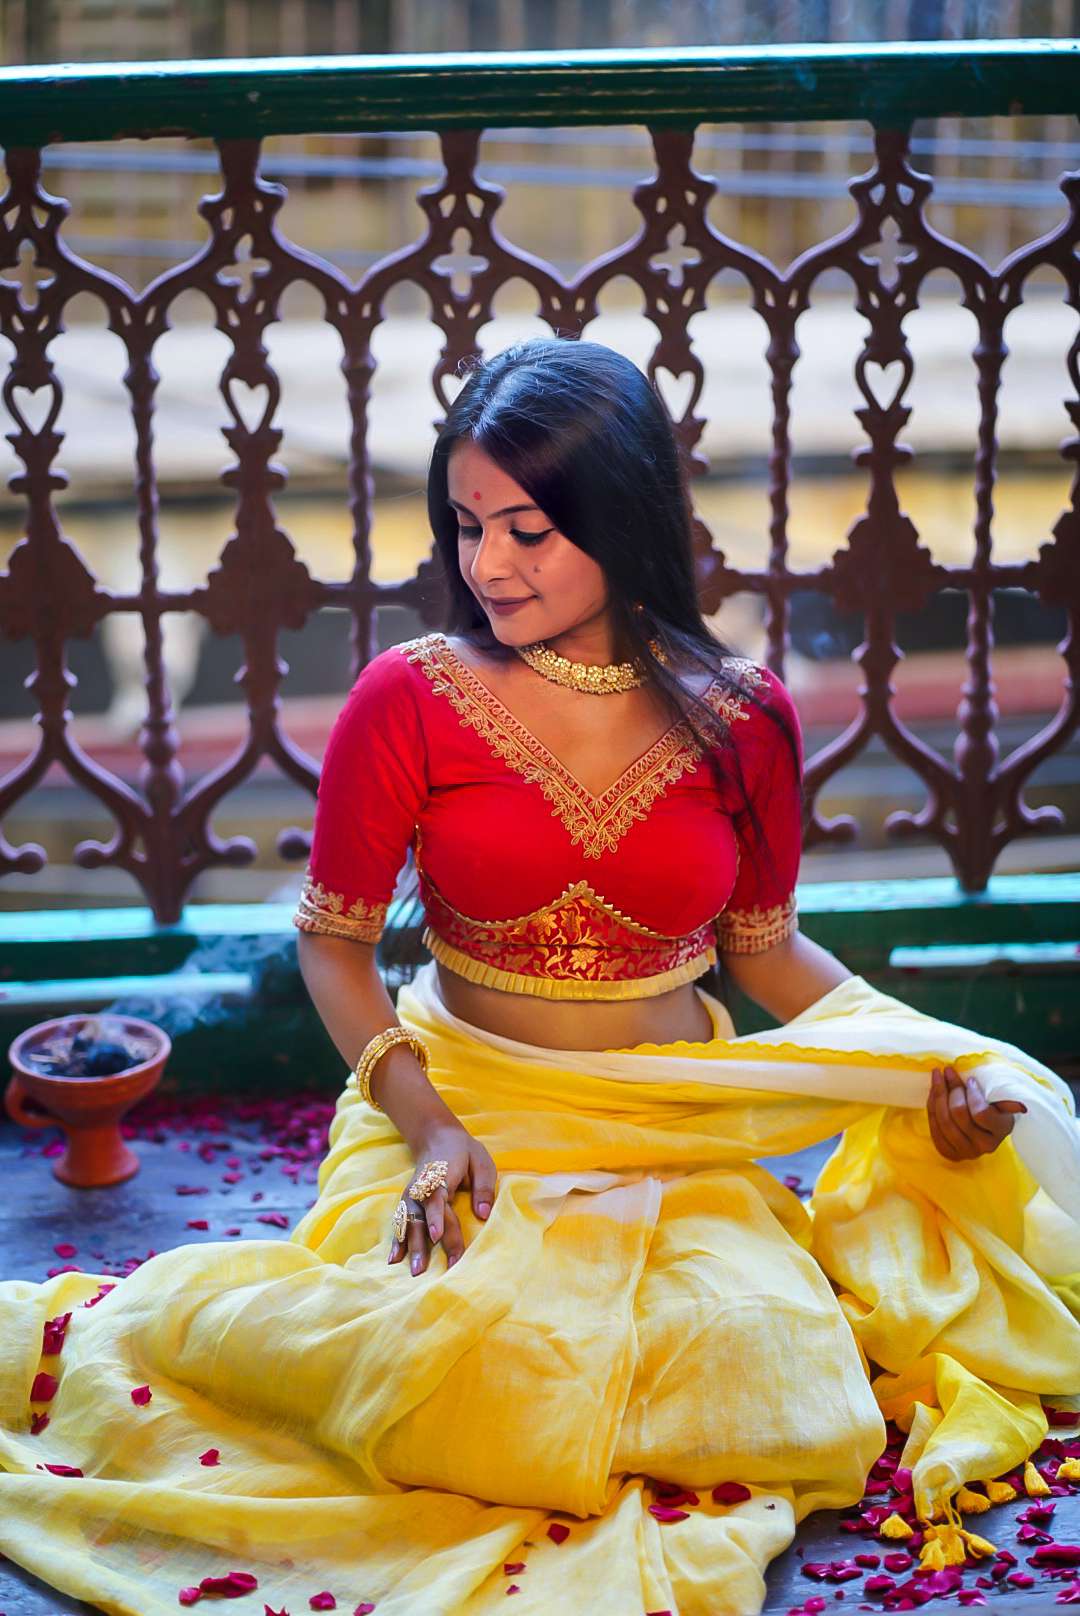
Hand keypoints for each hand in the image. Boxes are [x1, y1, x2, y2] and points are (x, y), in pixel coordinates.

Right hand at [388, 1123, 497, 1276]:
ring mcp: (412, 1195)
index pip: (437, 1200)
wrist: (437, 1136)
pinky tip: (394, 1259)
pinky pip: (401, 1221)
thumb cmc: (464, 1152)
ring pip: (408, 1222)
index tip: (437, 1237)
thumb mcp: (481, 1161)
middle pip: (420, 1217)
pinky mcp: (408, 1201)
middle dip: (422, 1244)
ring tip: (413, 1271)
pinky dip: (397, 1239)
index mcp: (440, 1177)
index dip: (436, 1218)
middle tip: (424, 1270)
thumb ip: (483, 1187)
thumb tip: (483, 1214)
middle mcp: (422, 1189)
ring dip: (409, 1246)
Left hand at [926, 1064, 1025, 1161]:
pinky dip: (931, 1107)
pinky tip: (933, 1092)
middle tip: (947, 1071)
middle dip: (951, 1089)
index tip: (970, 1079)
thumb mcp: (1003, 1102)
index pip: (980, 1112)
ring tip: (937, 1075)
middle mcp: (984, 1146)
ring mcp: (965, 1152)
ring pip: (943, 1120)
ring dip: (937, 1094)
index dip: (972, 1094)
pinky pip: (934, 1127)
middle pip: (958, 1114)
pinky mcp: (949, 1152)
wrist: (983, 1129)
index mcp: (1001, 1131)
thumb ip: (1006, 1099)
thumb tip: (1021, 1106)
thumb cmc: (994, 1107)